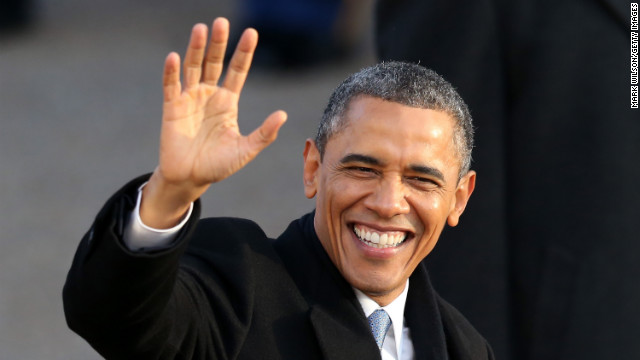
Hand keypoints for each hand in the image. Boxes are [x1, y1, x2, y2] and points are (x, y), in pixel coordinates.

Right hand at [141, 18, 286, 227]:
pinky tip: (174, 57)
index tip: (252, 33)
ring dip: (196, 49)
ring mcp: (189, 99)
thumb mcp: (245, 150)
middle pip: (215, 62)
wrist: (190, 178)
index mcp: (228, 102)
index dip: (244, 53)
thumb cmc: (218, 165)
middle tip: (222, 21)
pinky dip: (171, 72)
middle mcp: (209, 95)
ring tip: (200, 29)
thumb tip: (283, 115)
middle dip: (219, 43)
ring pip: (193, 67)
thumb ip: (263, 134)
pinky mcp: (171, 108)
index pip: (237, 71)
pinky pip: (171, 86)